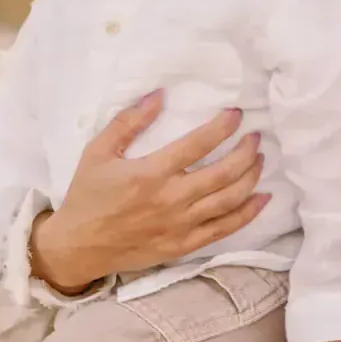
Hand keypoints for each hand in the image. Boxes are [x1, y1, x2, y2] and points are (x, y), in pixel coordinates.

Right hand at [31, 92, 269, 293]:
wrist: (78, 247)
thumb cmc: (87, 196)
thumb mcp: (98, 152)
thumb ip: (128, 122)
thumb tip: (158, 94)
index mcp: (150, 174)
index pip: (197, 145)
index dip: (222, 127)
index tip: (236, 114)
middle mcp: (170, 200)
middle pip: (222, 173)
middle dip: (245, 152)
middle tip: (256, 137)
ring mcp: (180, 226)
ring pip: (229, 200)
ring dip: (250, 177)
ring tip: (260, 160)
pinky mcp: (183, 246)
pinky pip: (224, 229)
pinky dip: (248, 213)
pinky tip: (263, 197)